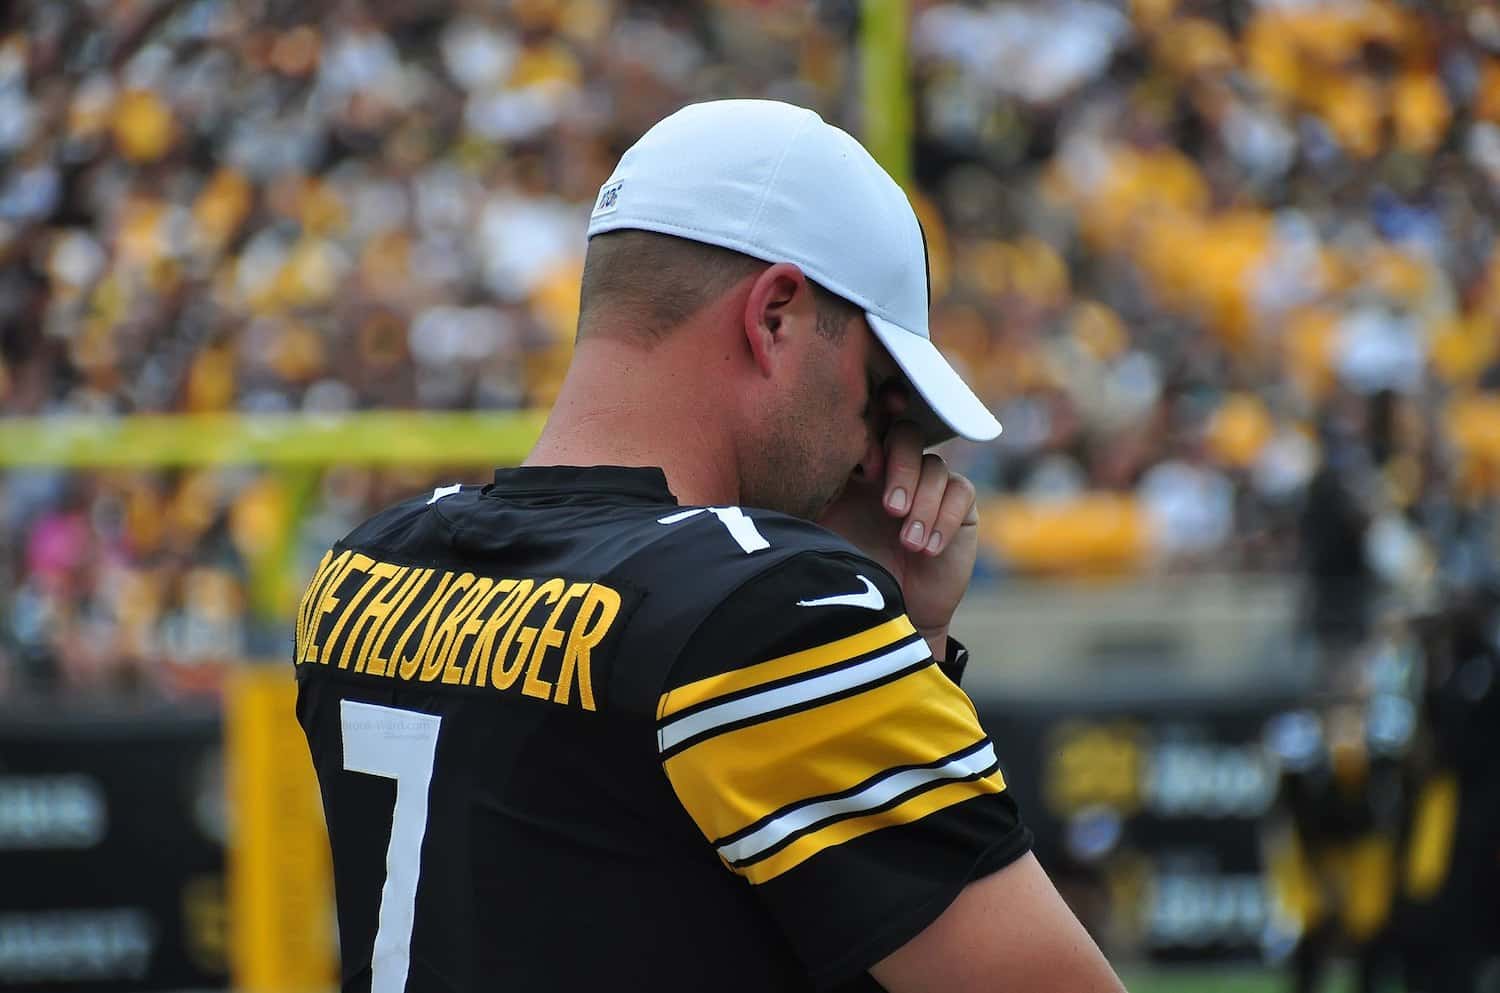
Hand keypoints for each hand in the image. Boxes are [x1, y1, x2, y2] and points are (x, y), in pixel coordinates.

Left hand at [817, 420, 978, 658]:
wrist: (889, 610)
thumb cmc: (850, 568)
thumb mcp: (825, 527)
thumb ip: (818, 491)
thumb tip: (810, 463)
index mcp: (862, 464)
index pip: (871, 424)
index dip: (875, 422)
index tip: (867, 464)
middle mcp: (897, 467)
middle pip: (906, 434)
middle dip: (901, 468)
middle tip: (890, 510)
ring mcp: (931, 483)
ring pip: (934, 466)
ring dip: (922, 505)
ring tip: (909, 543)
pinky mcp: (959, 505)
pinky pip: (960, 491)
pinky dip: (943, 519)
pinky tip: (928, 550)